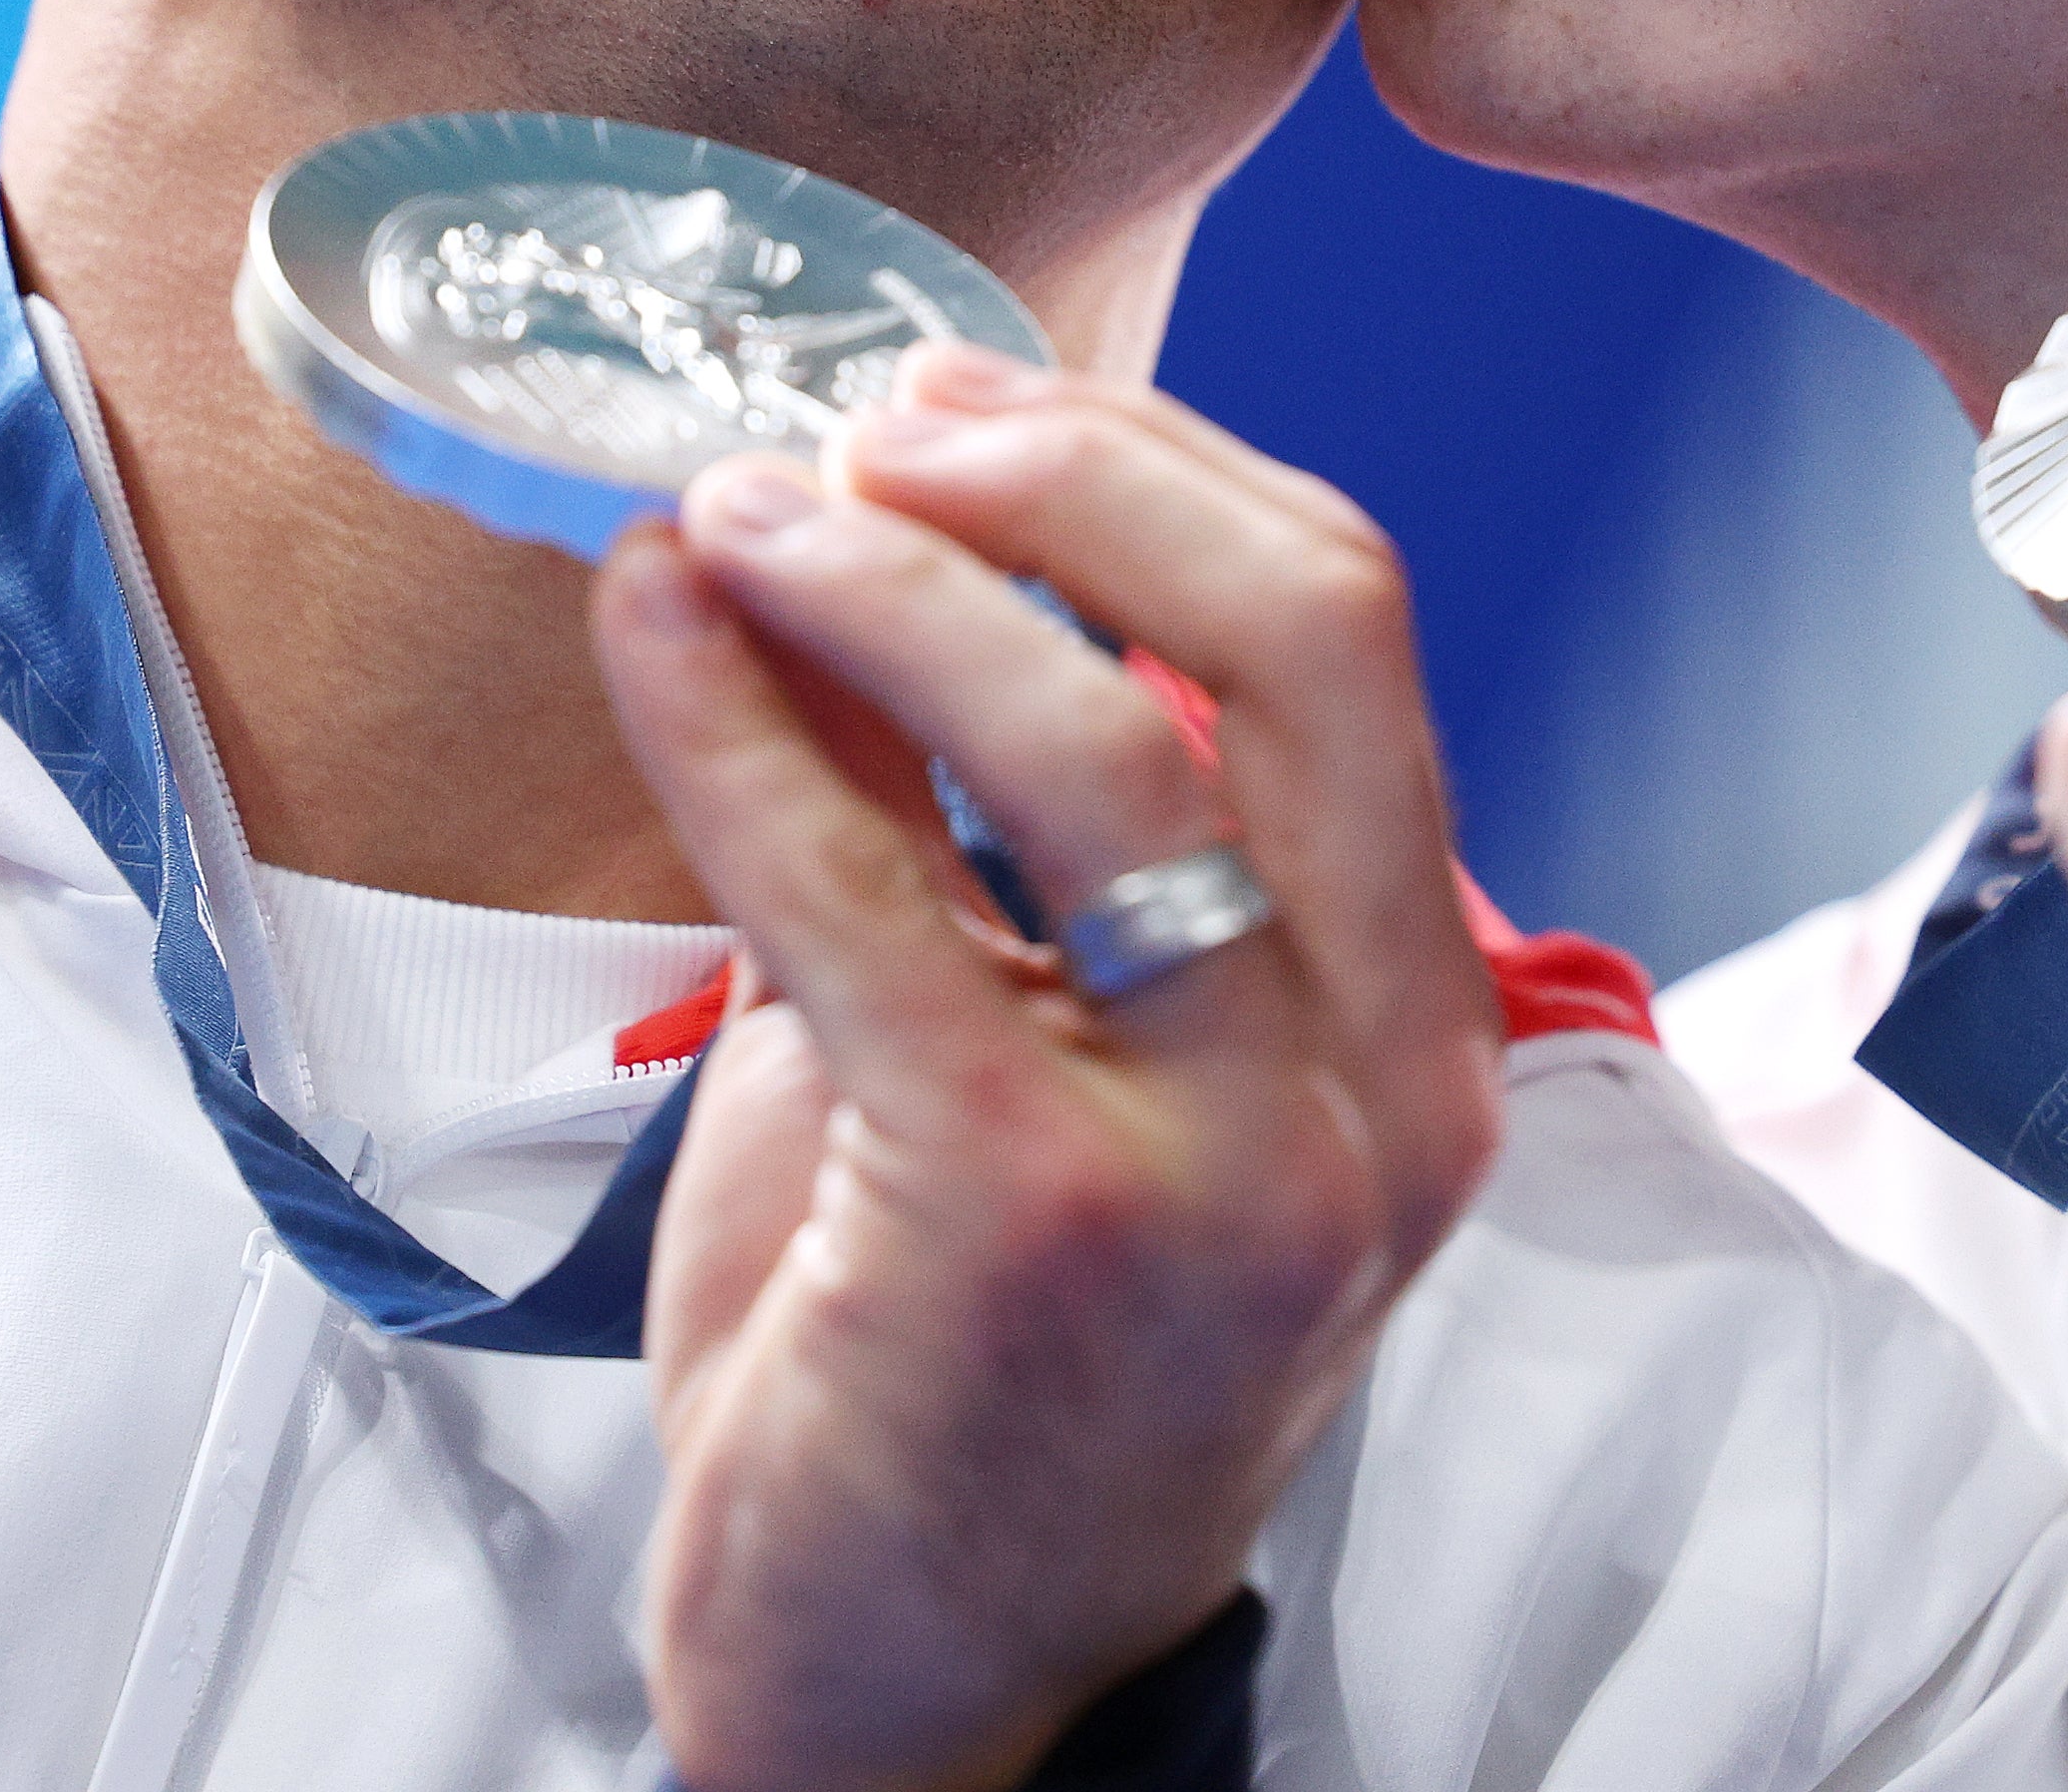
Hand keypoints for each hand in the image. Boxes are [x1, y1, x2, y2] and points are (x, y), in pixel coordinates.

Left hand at [587, 346, 1503, 1791]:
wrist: (905, 1696)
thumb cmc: (962, 1363)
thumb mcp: (1025, 1045)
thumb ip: (967, 807)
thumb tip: (842, 521)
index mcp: (1419, 1025)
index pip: (1349, 632)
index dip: (1151, 463)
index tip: (962, 404)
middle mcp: (1377, 1087)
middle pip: (1299, 631)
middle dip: (1067, 468)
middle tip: (866, 419)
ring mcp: (1228, 1159)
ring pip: (1104, 735)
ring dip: (884, 574)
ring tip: (722, 510)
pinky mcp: (1024, 1216)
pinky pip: (867, 892)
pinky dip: (735, 721)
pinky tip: (647, 634)